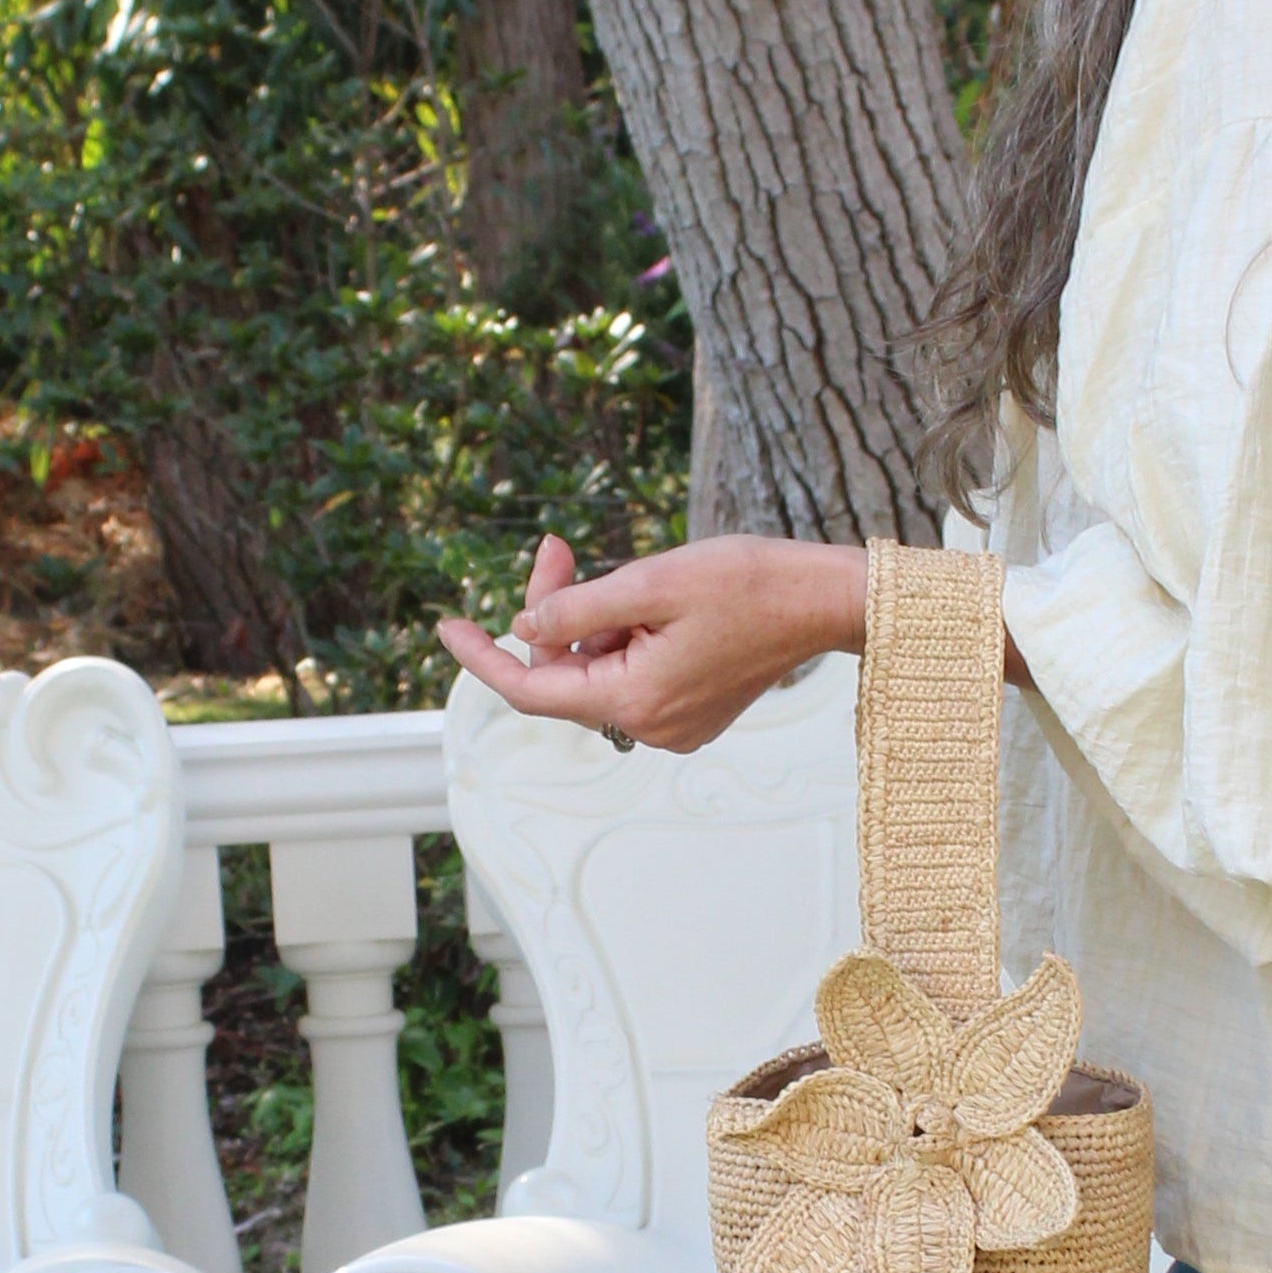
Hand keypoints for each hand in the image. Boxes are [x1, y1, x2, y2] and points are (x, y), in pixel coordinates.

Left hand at [440, 532, 866, 754]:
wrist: (825, 599)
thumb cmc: (749, 583)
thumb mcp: (650, 582)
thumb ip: (576, 610)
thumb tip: (524, 629)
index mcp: (636, 700)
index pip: (530, 689)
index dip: (482, 657)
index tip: (446, 625)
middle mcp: (651, 726)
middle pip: (565, 673)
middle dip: (552, 612)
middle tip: (559, 546)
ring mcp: (673, 723)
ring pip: (597, 671)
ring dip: (593, 621)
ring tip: (631, 571)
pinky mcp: (691, 709)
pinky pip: (630, 675)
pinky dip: (622, 636)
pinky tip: (650, 601)